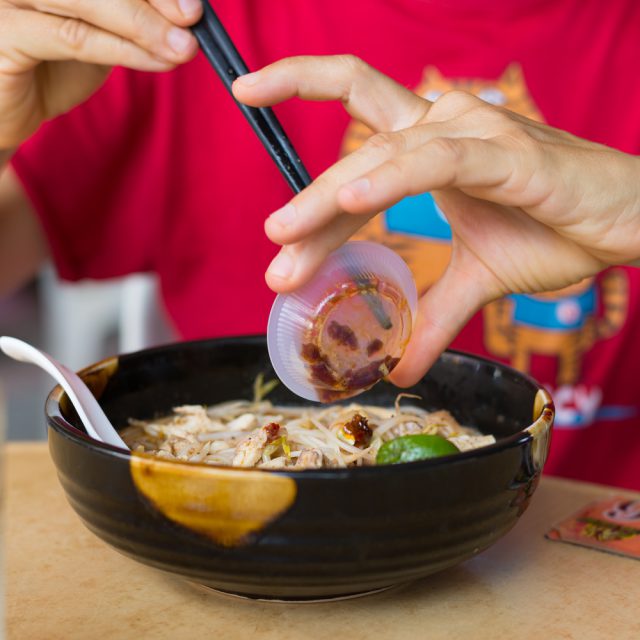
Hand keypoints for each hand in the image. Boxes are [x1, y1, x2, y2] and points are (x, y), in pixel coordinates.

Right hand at [0, 0, 201, 148]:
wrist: (5, 111)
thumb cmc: (50, 65)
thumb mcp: (98, 31)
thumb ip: (131, 15)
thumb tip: (185, 10)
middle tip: (193, 17)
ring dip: (144, 25)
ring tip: (183, 47)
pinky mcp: (3, 32)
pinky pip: (75, 37)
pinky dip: (124, 49)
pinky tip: (158, 60)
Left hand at [233, 55, 639, 385]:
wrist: (626, 223)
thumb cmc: (553, 230)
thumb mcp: (476, 279)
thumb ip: (431, 316)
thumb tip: (398, 368)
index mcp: (429, 146)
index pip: (354, 127)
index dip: (301, 114)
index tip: (250, 109)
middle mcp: (444, 127)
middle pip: (356, 148)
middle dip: (309, 202)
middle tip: (272, 249)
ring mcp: (474, 134)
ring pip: (385, 153)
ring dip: (331, 197)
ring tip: (285, 236)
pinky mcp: (508, 155)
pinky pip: (438, 161)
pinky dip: (393, 176)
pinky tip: (354, 196)